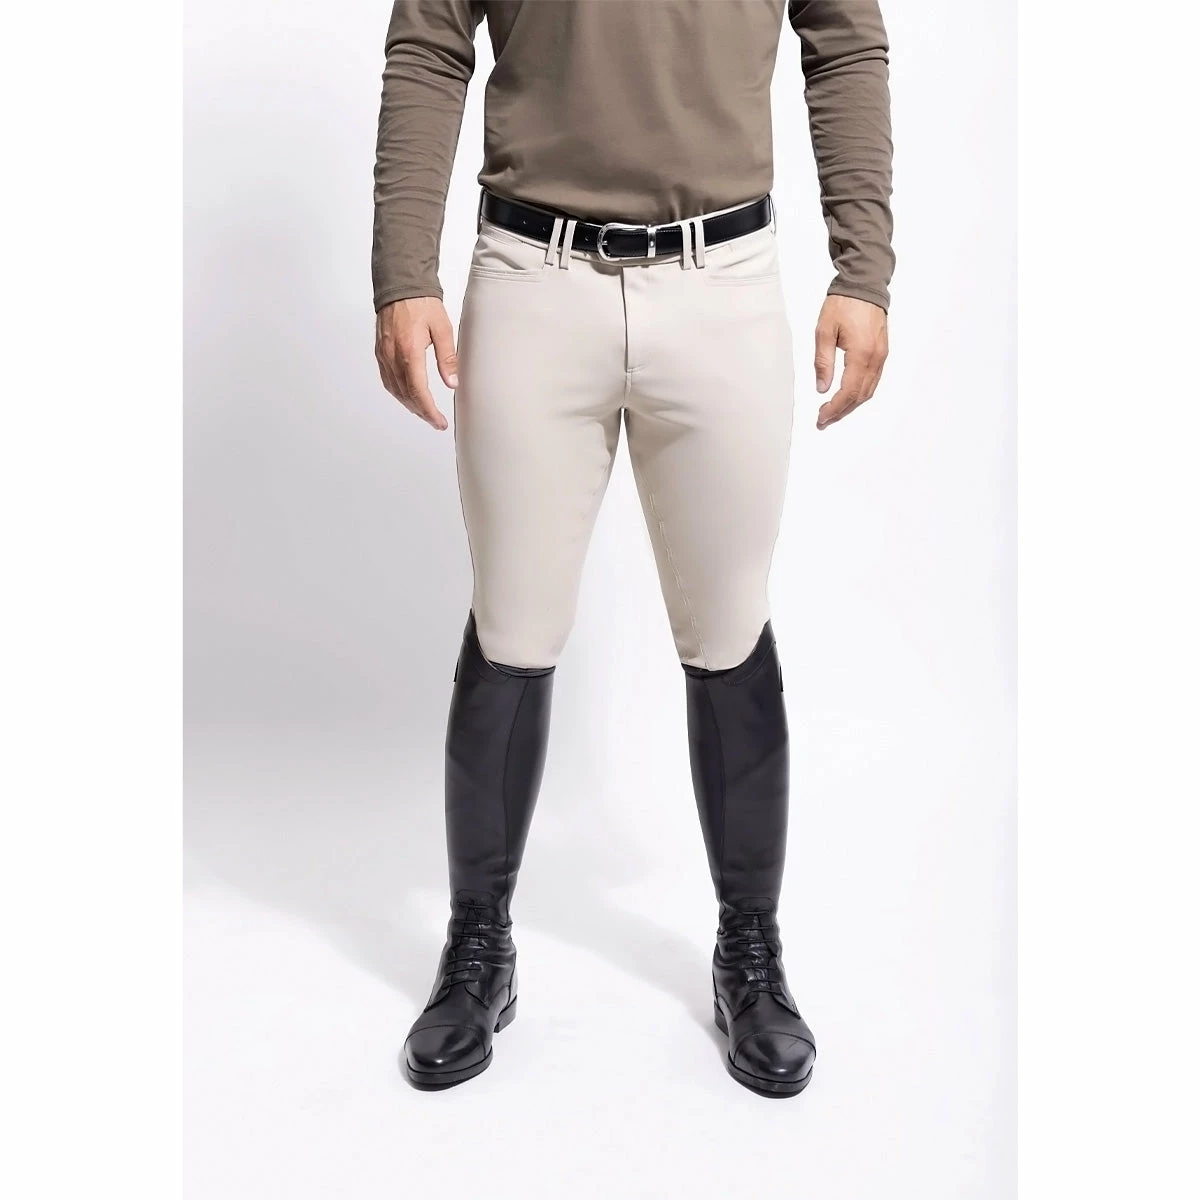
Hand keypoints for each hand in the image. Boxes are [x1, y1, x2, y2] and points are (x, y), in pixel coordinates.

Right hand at [375, 297, 458, 430]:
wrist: (400, 286)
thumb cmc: (422, 304)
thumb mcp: (442, 328)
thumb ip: (447, 357)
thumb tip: (453, 383)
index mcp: (410, 352)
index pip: (418, 391)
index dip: (429, 411)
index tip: (439, 423)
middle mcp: (393, 356)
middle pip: (406, 395)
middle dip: (422, 412)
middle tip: (436, 421)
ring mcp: (384, 355)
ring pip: (395, 390)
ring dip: (410, 405)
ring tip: (424, 412)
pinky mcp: (380, 352)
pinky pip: (387, 380)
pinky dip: (398, 393)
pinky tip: (408, 396)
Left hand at [813, 295, 888, 429]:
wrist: (864, 284)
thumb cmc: (843, 304)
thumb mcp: (824, 332)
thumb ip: (823, 362)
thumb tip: (822, 387)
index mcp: (861, 354)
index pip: (848, 392)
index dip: (834, 408)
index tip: (821, 417)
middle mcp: (875, 358)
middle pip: (860, 396)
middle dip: (842, 411)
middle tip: (824, 419)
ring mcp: (881, 356)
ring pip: (869, 390)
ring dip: (851, 404)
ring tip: (833, 411)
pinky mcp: (882, 352)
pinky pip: (873, 380)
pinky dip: (860, 392)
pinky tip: (848, 396)